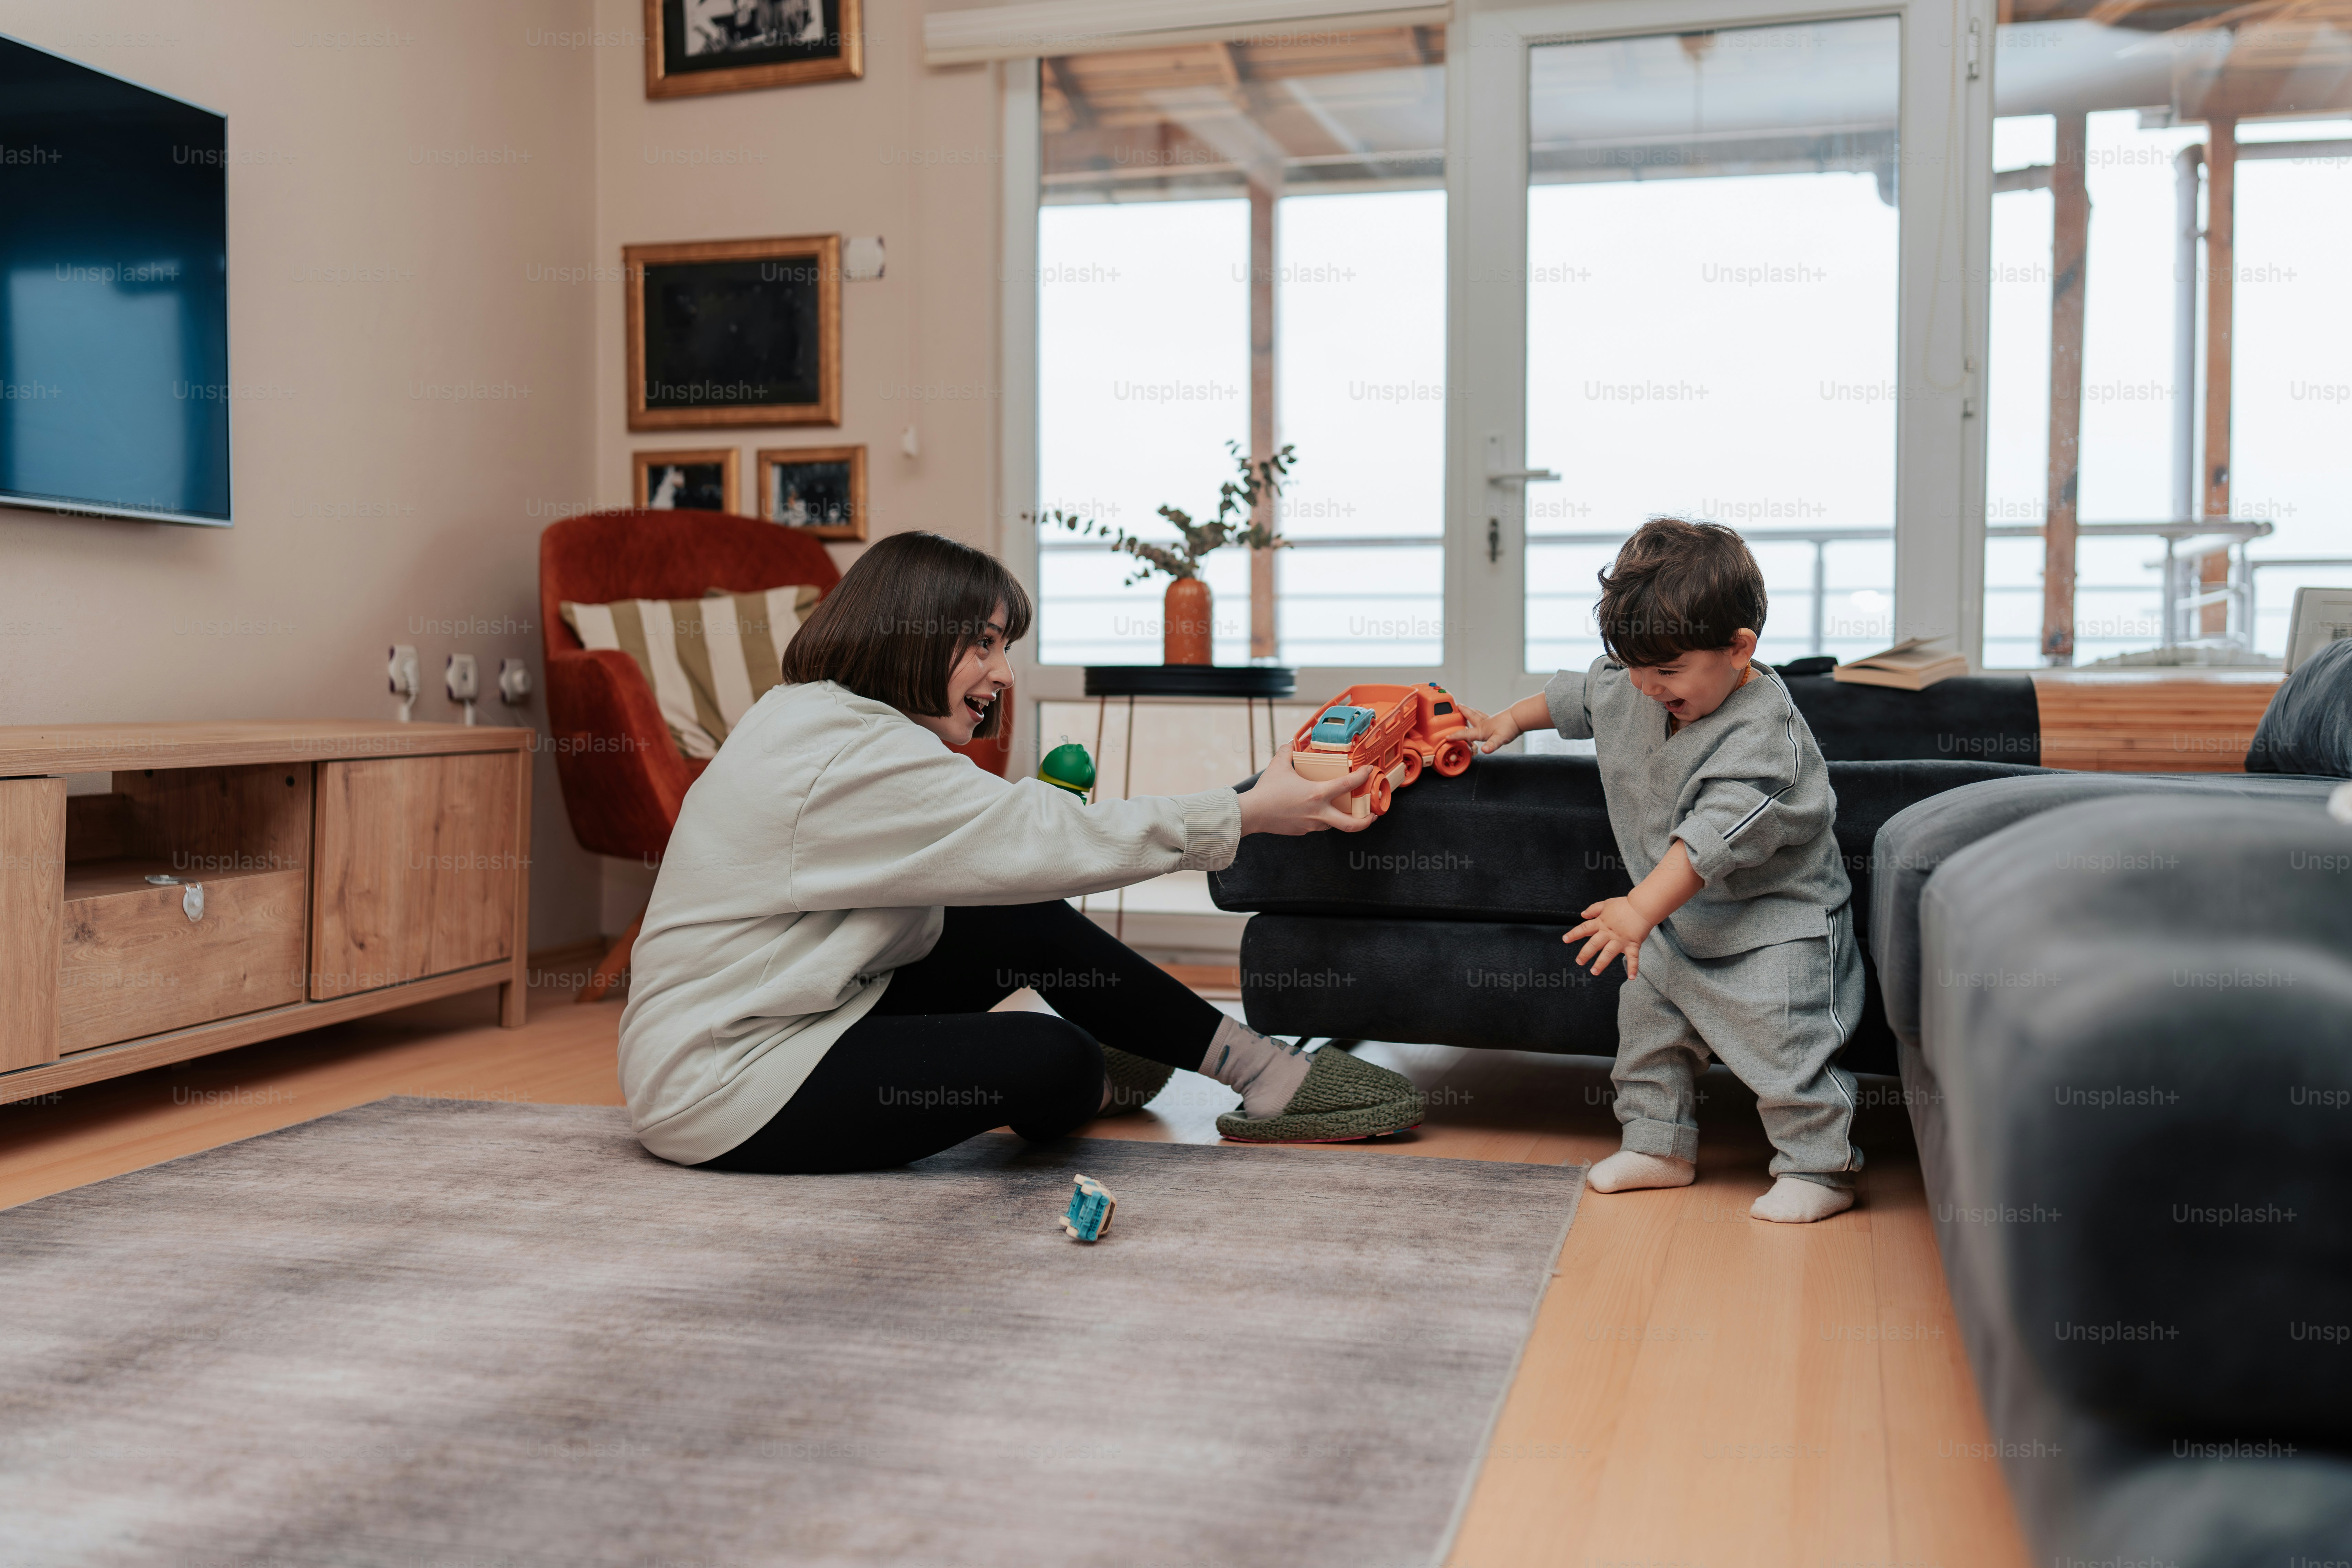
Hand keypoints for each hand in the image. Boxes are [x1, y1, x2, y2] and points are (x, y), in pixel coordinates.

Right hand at [1237, 754, 1374, 835]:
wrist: (1252, 813)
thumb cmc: (1266, 791)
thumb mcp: (1278, 765)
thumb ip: (1287, 752)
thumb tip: (1290, 744)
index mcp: (1317, 794)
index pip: (1347, 785)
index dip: (1362, 777)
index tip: (1369, 771)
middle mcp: (1318, 812)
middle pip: (1351, 824)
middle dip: (1366, 821)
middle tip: (1373, 815)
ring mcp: (1310, 825)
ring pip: (1332, 824)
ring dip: (1338, 817)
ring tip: (1339, 809)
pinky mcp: (1302, 831)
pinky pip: (1316, 825)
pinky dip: (1319, 819)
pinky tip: (1312, 811)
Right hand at [1458, 702, 1522, 753]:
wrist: (1520, 718)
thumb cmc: (1510, 728)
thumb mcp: (1500, 739)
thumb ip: (1491, 745)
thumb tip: (1484, 750)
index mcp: (1481, 729)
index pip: (1465, 733)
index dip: (1455, 736)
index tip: (1446, 737)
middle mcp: (1483, 723)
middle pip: (1470, 716)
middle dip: (1462, 712)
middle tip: (1456, 706)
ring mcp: (1490, 720)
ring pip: (1477, 714)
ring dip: (1470, 711)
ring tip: (1466, 708)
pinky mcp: (1496, 719)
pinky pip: (1484, 716)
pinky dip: (1480, 714)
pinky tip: (1483, 717)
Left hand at [1563, 896, 1655, 976]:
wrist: (1642, 905)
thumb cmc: (1624, 904)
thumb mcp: (1606, 904)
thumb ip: (1593, 909)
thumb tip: (1582, 914)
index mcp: (1601, 923)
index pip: (1584, 929)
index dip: (1574, 934)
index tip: (1565, 940)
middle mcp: (1609, 933)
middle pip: (1594, 944)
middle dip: (1585, 953)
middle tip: (1579, 962)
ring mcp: (1621, 940)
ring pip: (1608, 953)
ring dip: (1601, 963)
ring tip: (1594, 972)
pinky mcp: (1633, 944)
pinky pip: (1633, 958)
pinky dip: (1633, 968)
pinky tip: (1631, 978)